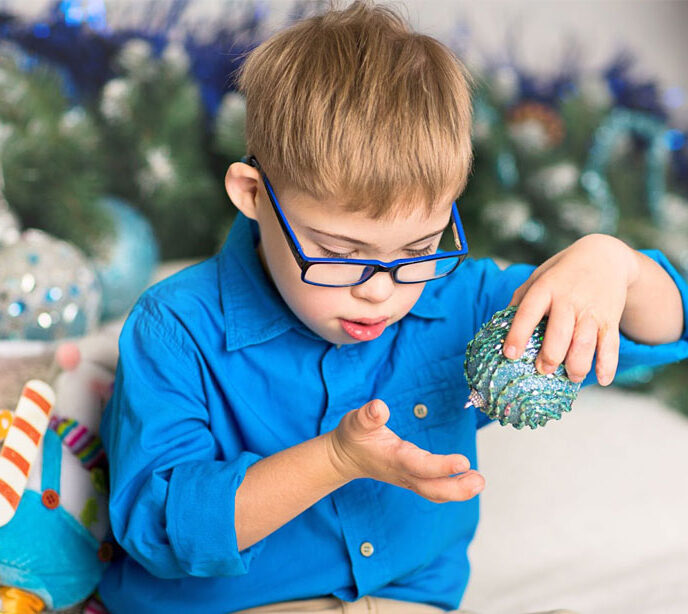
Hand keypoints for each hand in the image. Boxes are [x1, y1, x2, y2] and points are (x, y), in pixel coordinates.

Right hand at [326, 399, 484, 502]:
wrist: (345, 457)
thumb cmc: (353, 436)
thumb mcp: (355, 422)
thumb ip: (367, 416)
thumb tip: (378, 407)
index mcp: (393, 458)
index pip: (420, 465)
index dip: (441, 466)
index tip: (463, 462)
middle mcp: (403, 472)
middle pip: (432, 488)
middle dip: (457, 488)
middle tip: (479, 481)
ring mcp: (409, 478)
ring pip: (435, 491)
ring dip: (459, 490)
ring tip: (479, 481)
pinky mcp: (413, 478)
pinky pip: (434, 488)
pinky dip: (453, 487)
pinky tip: (469, 479)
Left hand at [503, 233, 638, 385]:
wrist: (604, 256)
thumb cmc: (562, 273)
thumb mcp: (537, 278)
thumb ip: (520, 301)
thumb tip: (499, 328)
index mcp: (545, 289)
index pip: (528, 312)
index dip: (518, 334)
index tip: (510, 354)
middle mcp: (569, 300)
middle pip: (560, 333)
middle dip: (551, 356)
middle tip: (543, 370)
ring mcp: (591, 311)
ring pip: (585, 342)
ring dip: (578, 365)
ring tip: (571, 377)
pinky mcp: (610, 319)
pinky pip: (611, 344)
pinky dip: (608, 364)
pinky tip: (603, 379)